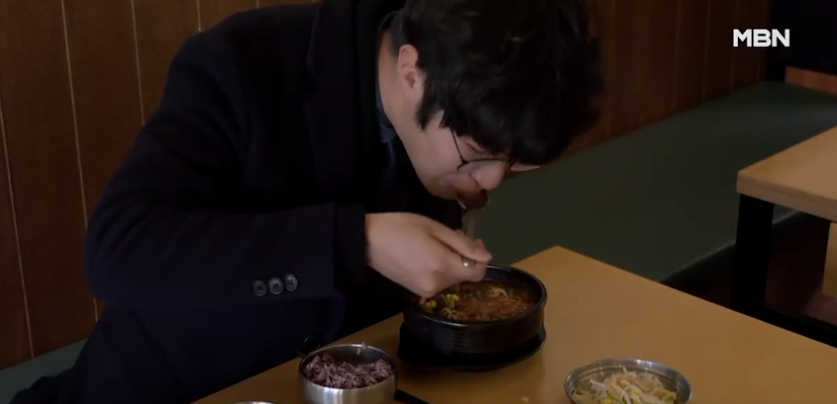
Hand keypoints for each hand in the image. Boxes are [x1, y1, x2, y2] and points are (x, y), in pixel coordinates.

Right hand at [365, 212, 490, 296]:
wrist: (367, 241)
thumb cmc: (401, 227)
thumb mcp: (435, 228)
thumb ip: (463, 244)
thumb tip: (487, 257)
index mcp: (443, 267)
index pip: (477, 272)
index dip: (480, 256)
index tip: (474, 240)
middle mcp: (437, 285)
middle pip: (464, 275)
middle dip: (464, 257)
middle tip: (452, 235)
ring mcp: (426, 291)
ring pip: (452, 279)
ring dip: (452, 262)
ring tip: (437, 243)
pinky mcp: (416, 291)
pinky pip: (438, 281)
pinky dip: (440, 269)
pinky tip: (427, 254)